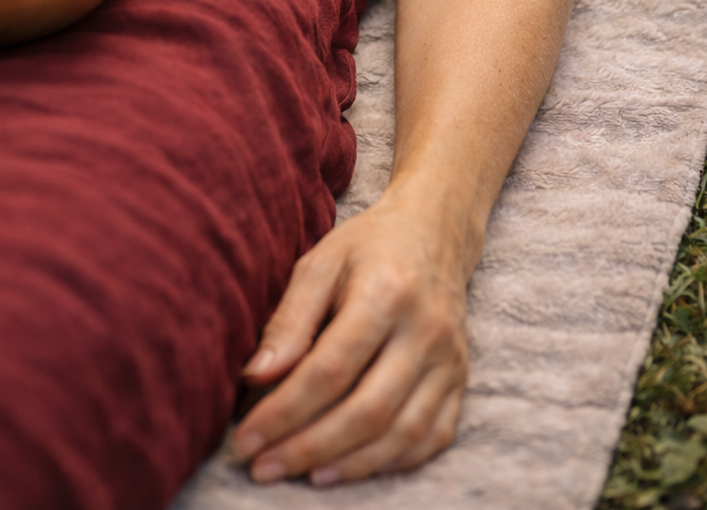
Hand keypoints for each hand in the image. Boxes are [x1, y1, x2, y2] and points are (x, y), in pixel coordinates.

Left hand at [232, 189, 469, 485]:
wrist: (434, 232)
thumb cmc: (367, 247)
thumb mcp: (321, 263)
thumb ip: (289, 320)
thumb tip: (254, 377)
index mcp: (386, 293)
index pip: (330, 369)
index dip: (285, 411)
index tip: (246, 438)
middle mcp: (425, 332)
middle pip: (368, 410)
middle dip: (309, 447)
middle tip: (264, 467)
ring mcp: (450, 360)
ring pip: (402, 433)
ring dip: (348, 465)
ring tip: (301, 474)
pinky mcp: (460, 380)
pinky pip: (431, 438)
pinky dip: (390, 462)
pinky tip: (349, 467)